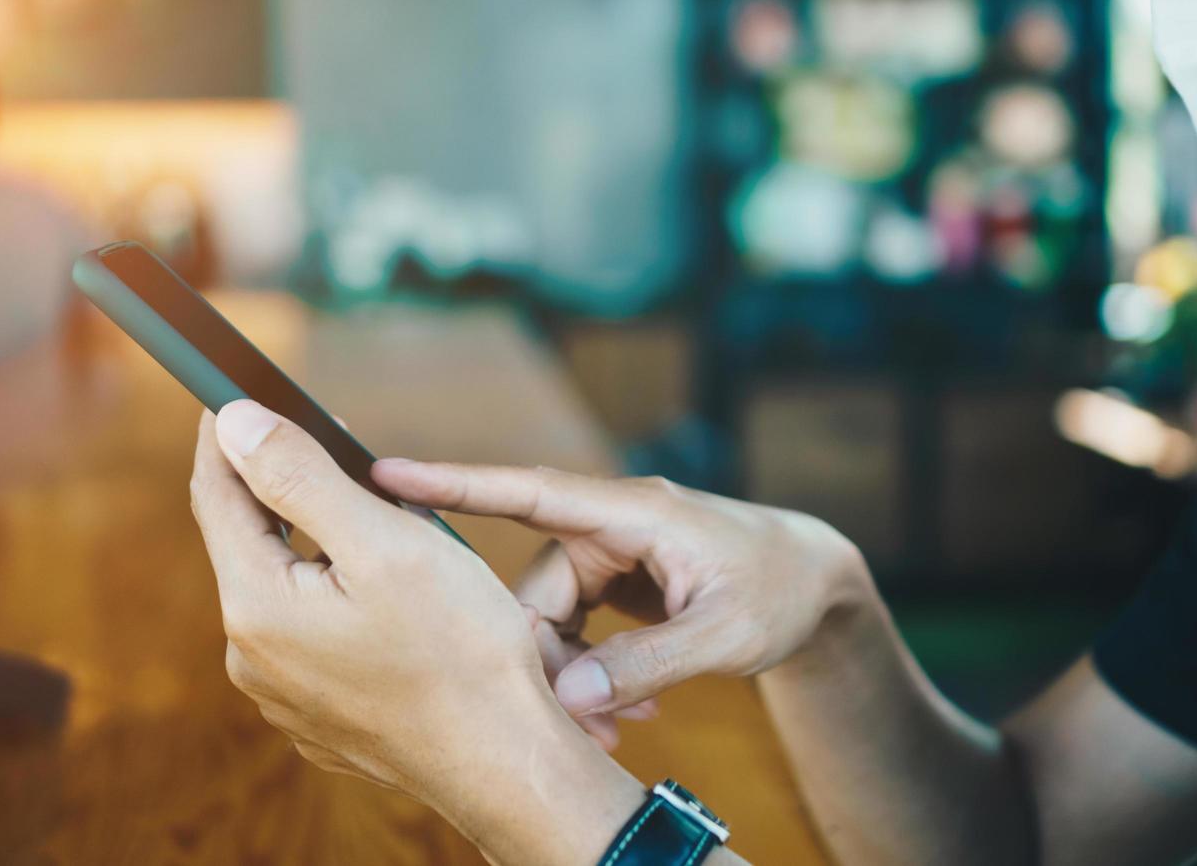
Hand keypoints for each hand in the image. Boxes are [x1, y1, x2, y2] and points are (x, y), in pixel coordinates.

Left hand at [189, 402, 644, 863]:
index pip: (217, 494)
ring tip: (384, 525)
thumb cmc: (461, 651)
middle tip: (334, 448)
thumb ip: (301, 478)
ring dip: (321, 548)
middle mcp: (254, 656)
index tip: (235, 391)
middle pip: (252, 543)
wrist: (506, 761)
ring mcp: (285, 694)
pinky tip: (394, 598)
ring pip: (289, 590)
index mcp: (259, 606)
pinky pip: (315, 636)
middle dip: (288, 492)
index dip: (228, 436)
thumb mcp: (386, 543)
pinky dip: (341, 599)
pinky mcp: (320, 715)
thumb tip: (233, 422)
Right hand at [370, 461, 870, 738]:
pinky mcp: (615, 581)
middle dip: (545, 659)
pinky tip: (631, 707)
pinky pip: (575, 627)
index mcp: (630, 512)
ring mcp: (610, 553)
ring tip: (623, 724)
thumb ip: (647, 663)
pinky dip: (591, 670)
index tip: (383, 471)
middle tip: (581, 725)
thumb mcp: (726, 633)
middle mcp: (609, 525)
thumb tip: (566, 697)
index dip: (454, 483)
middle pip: (534, 589)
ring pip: (549, 616)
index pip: (527, 489)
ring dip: (571, 674)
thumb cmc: (778, 590)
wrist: (813, 583)